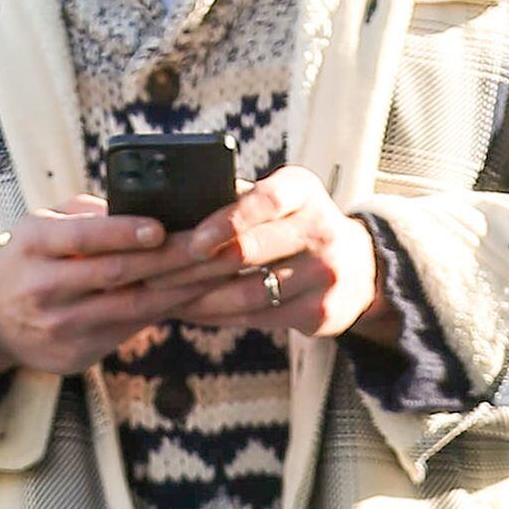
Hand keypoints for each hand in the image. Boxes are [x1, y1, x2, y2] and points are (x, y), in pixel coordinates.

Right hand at [0, 197, 235, 375]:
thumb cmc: (32, 256)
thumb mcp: (44, 224)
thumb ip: (89, 214)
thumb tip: (147, 206)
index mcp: (33, 245)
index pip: (80, 239)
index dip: (121, 232)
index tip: (160, 226)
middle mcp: (42, 288)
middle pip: (114, 274)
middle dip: (171, 260)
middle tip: (217, 244)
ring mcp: (59, 327)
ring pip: (130, 308)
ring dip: (182, 289)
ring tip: (221, 271)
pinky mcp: (76, 354)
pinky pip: (130, 330)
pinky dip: (168, 310)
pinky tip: (201, 295)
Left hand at [155, 166, 398, 341]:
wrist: (357, 267)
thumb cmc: (294, 225)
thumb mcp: (278, 199)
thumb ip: (233, 199)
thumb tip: (168, 209)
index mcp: (304, 191)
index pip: (267, 199)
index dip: (227, 220)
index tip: (192, 240)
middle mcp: (322, 229)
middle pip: (250, 252)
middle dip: (193, 265)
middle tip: (151, 272)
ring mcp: (326, 274)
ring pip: (249, 292)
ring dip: (199, 297)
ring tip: (163, 297)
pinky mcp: (321, 312)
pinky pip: (258, 318)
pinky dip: (219, 316)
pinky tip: (192, 312)